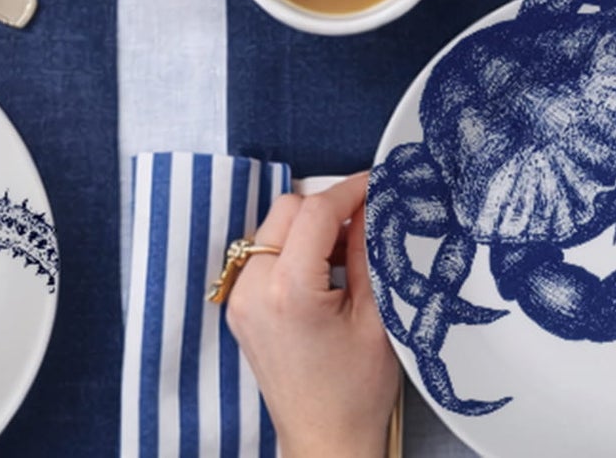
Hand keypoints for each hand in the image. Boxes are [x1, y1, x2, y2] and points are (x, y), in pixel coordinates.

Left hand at [224, 174, 398, 457]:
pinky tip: (323, 270)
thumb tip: (370, 205)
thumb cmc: (355, 395)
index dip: (349, 190)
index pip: (315, 211)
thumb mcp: (376, 318)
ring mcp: (240, 299)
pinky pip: (264, 254)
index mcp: (288, 292)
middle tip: (365, 220)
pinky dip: (292, 249)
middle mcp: (253, 289)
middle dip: (327, 208)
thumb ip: (368, 252)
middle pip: (287, 210)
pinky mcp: (239, 307)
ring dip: (308, 227)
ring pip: (273, 228)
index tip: (376, 183)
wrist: (325, 442)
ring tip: (346, 251)